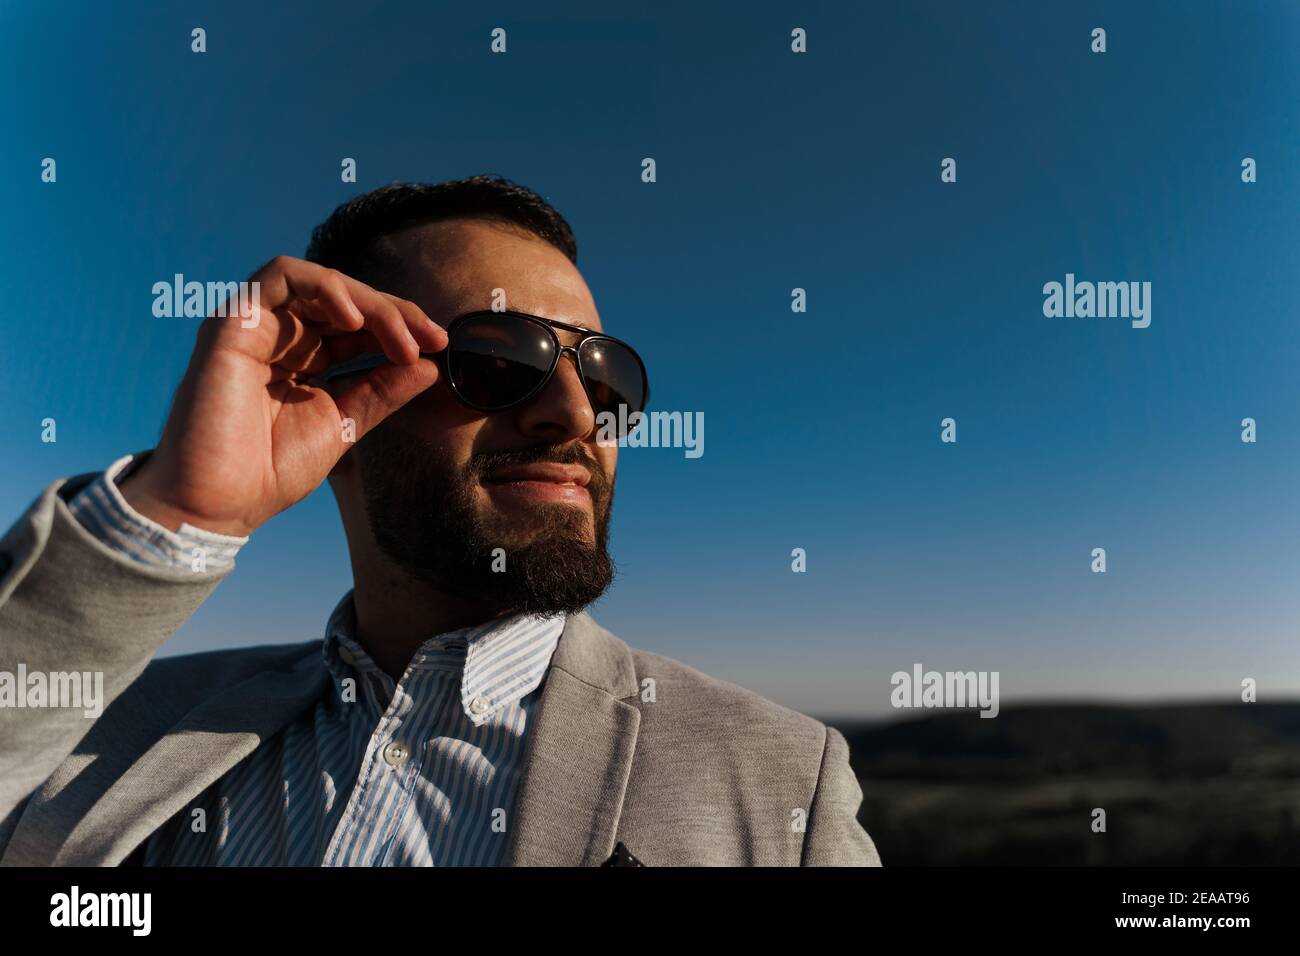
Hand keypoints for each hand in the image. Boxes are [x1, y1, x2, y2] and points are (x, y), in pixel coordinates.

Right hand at [119, 255, 446, 537]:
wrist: (221, 503)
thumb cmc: (271, 471)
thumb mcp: (343, 423)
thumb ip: (381, 391)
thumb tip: (430, 366)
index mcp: (304, 358)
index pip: (359, 325)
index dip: (401, 327)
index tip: (439, 346)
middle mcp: (280, 335)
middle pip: (345, 300)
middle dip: (395, 313)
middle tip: (431, 339)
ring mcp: (256, 325)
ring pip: (320, 282)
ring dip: (369, 301)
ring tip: (400, 336)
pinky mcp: (233, 322)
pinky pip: (280, 276)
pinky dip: (323, 287)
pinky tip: (355, 321)